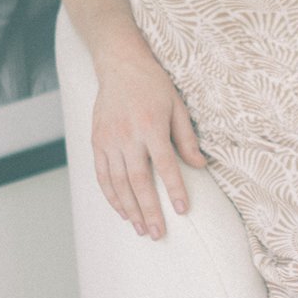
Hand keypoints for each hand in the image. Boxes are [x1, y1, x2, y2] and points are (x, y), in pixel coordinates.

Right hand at [89, 29, 205, 237]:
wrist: (119, 64)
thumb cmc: (154, 85)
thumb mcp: (177, 106)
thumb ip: (187, 138)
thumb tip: (200, 166)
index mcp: (151, 126)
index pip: (165, 165)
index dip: (174, 189)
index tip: (182, 210)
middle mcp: (128, 135)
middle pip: (139, 181)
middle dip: (149, 210)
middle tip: (158, 233)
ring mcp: (109, 140)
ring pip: (118, 182)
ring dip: (130, 209)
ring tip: (142, 229)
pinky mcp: (97, 142)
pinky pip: (102, 175)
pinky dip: (111, 196)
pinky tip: (122, 211)